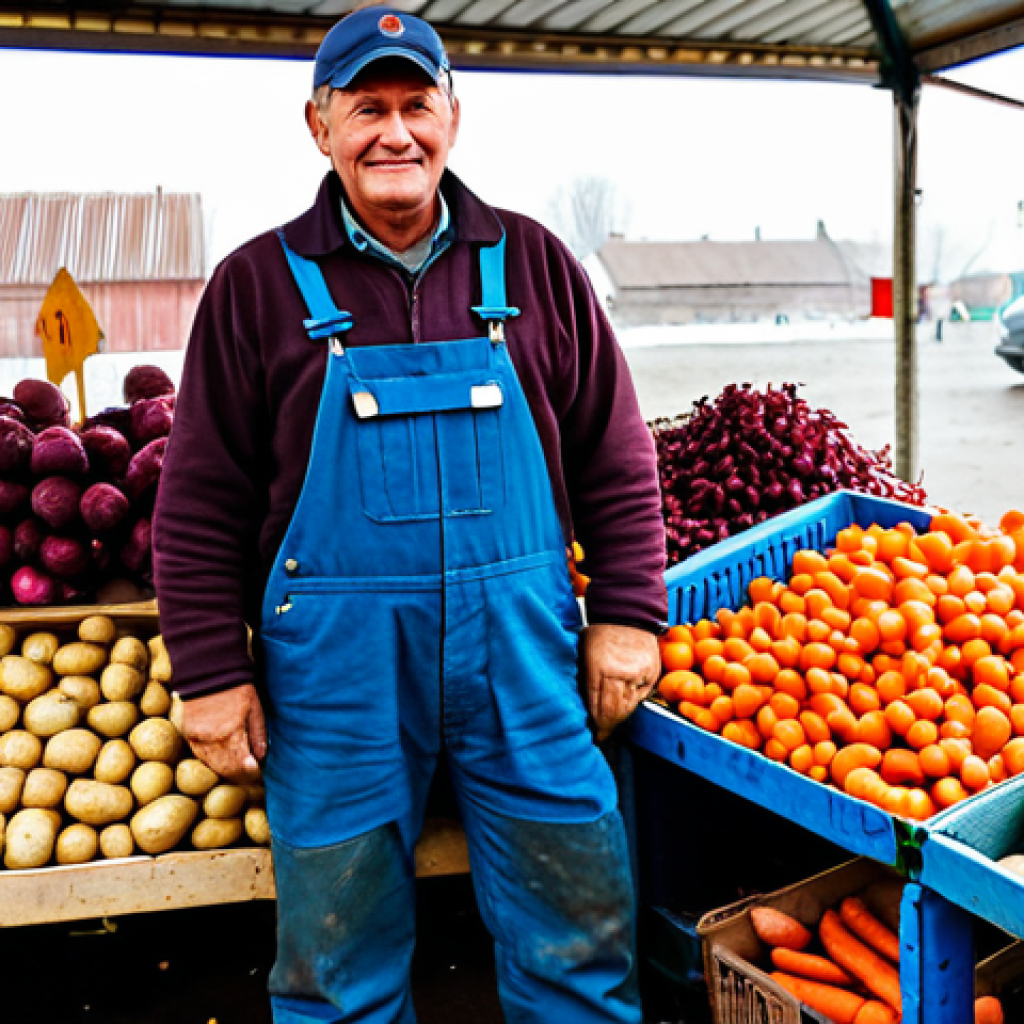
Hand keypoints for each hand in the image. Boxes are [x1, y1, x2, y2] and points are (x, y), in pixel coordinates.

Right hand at [180, 683, 266, 783]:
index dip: (252, 773)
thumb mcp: (255, 709)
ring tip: (238, 769)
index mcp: (232, 734)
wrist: (209, 670)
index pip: (243, 767)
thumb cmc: (238, 687)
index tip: (259, 772)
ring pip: (212, 766)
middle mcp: (212, 740)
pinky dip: (211, 761)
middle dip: (240, 775)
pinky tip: (221, 759)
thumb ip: (258, 735)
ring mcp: (197, 738)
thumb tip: (262, 758)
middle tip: (250, 773)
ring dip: (226, 771)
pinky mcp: (188, 733)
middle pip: (227, 771)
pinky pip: (200, 755)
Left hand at [580, 624, 660, 742]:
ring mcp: (638, 673)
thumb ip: (585, 679)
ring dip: (618, 718)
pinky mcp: (652, 672)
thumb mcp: (584, 653)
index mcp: (599, 668)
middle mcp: (620, 673)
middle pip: (613, 712)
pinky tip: (623, 708)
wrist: (628, 611)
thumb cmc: (600, 630)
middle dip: (605, 726)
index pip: (596, 706)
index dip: (594, 724)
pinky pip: (641, 696)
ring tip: (610, 725)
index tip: (592, 734)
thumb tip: (583, 706)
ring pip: (628, 707)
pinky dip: (632, 704)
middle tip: (600, 734)